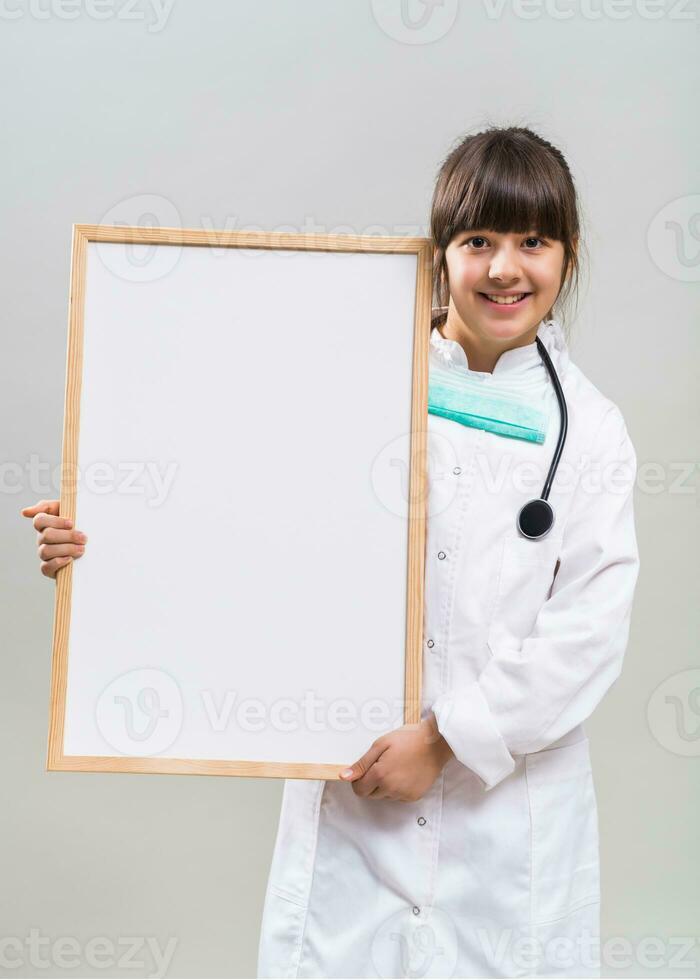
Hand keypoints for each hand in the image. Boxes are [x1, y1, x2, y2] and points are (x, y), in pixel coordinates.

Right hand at [21, 499, 87, 578]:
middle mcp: (42, 539)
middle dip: (67, 536)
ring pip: (46, 551)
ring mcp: (44, 553)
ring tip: (82, 549)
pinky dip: (57, 563)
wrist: (93, 542)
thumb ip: (47, 506)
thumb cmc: (78, 523)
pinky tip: (70, 559)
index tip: (71, 523)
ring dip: (66, 549)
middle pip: (46, 536)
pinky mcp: (49, 568)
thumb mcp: (67, 509)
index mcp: (44, 524)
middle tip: (83, 538)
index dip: (55, 522)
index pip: (39, 521)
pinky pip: (45, 567)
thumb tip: (25, 512)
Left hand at [338, 713, 453, 802]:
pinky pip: (398, 797)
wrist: (435, 743)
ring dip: (384, 786)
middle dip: (371, 783)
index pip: (359, 790)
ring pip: (384, 796)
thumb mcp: (381, 744)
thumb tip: (344, 777)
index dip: (358, 780)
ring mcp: (403, 795)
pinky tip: (405, 773)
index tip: (366, 770)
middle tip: (382, 764)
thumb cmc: (408, 739)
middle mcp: (391, 789)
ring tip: (396, 766)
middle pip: (370, 795)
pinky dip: (397, 788)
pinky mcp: (413, 797)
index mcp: (380, 775)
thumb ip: (362, 763)